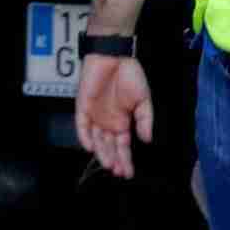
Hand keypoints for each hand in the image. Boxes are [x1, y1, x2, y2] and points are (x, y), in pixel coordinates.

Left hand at [74, 54, 153, 179]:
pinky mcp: (83, 107)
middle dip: (114, 160)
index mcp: (122, 121)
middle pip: (109, 146)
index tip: (128, 172)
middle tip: (118, 171)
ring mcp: (95, 115)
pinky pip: (82, 125)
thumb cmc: (130, 76)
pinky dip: (85, 136)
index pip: (123, 146)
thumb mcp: (143, 100)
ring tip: (108, 164)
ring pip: (97, 140)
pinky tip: (90, 147)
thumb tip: (147, 139)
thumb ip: (145, 120)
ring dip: (102, 152)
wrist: (114, 56)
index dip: (125, 159)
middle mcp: (108, 122)